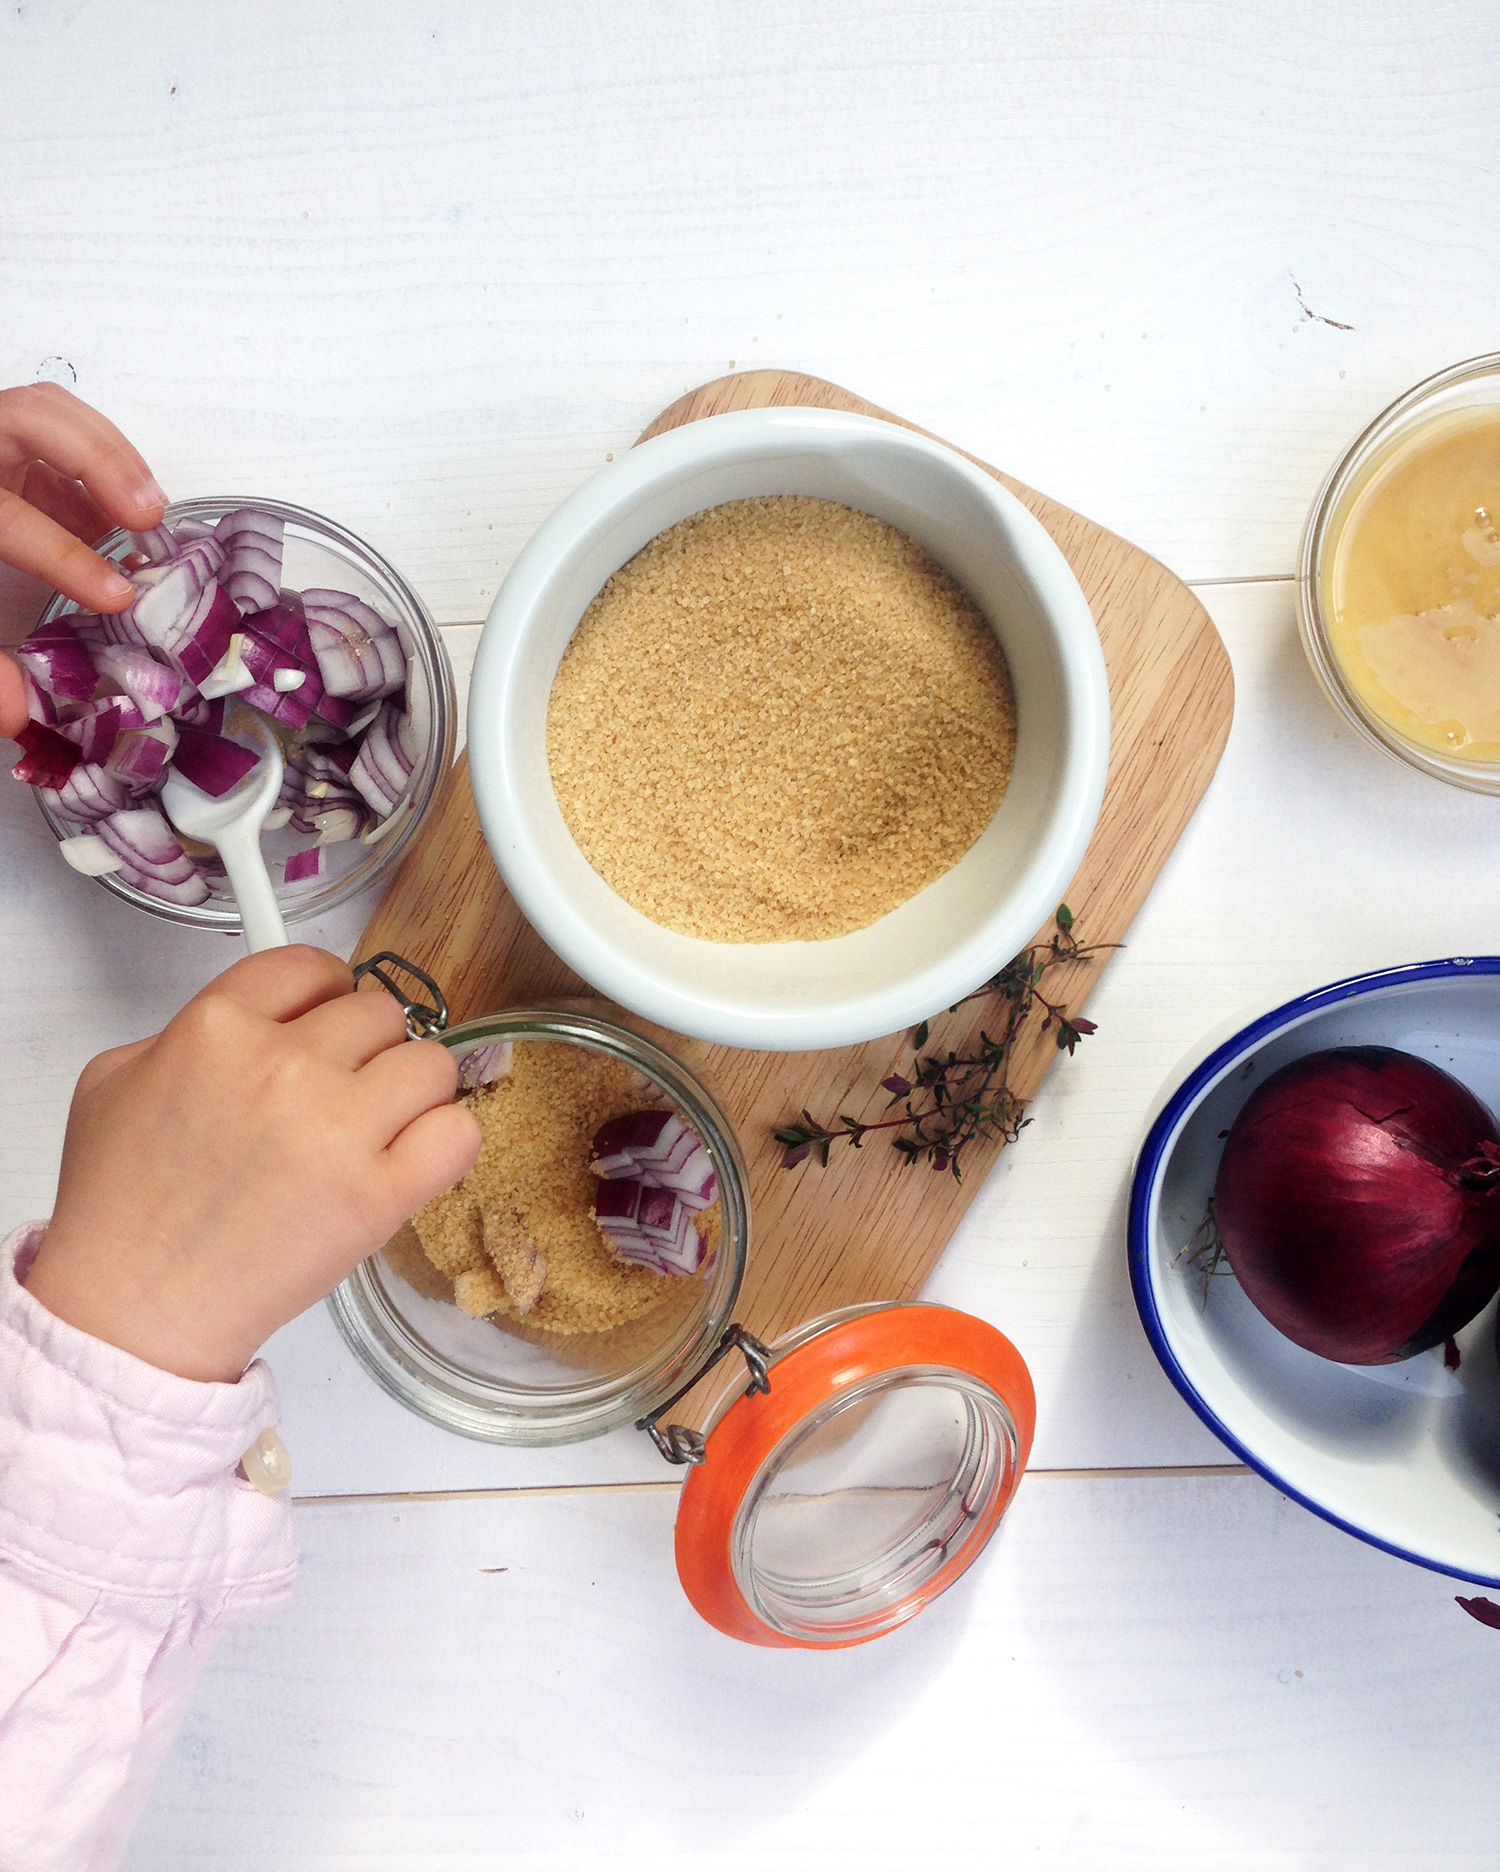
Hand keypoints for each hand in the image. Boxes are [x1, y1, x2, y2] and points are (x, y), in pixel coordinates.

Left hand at [0, 383, 168, 737]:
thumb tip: (18, 712)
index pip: (6, 515)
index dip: (61, 552)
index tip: (114, 596)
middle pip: (28, 416)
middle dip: (97, 462)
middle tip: (146, 517)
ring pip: (48, 410)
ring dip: (112, 456)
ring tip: (152, 512)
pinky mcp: (7, 453)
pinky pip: (61, 438)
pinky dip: (105, 469)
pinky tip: (128, 521)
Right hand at [26, 947, 481, 1382]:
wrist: (131, 1311)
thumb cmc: (118, 1209)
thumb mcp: (115, 1080)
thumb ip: (189, 1028)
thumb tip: (259, 1017)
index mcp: (217, 1028)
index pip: (311, 966)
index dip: (326, 993)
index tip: (330, 1019)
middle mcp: (283, 1067)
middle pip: (380, 1013)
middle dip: (367, 1049)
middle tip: (344, 1092)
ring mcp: (336, 1130)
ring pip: (431, 1063)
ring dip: (413, 1092)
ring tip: (379, 1128)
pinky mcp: (378, 1195)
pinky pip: (458, 1132)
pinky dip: (447, 1141)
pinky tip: (413, 1158)